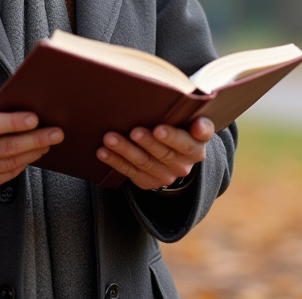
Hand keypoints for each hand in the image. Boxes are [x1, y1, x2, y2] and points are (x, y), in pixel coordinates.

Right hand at [0, 97, 62, 190]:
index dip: (14, 123)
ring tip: (48, 142)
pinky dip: (24, 163)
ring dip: (34, 152)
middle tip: (55, 132)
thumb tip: (23, 104)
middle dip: (35, 139)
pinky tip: (33, 153)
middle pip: (6, 147)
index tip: (35, 119)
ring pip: (10, 162)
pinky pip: (8, 174)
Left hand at [96, 117, 212, 190]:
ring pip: (144, 162)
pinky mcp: (148, 182)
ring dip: (125, 150)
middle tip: (133, 131)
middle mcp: (183, 165)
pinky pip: (130, 172)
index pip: (187, 143)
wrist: (176, 154)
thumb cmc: (182, 128)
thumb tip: (198, 124)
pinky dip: (115, 161)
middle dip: (146, 142)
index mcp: (196, 148)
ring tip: (110, 138)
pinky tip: (103, 152)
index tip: (159, 129)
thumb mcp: (192, 122)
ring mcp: (165, 176)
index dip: (173, 137)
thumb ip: (196, 120)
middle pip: (163, 153)